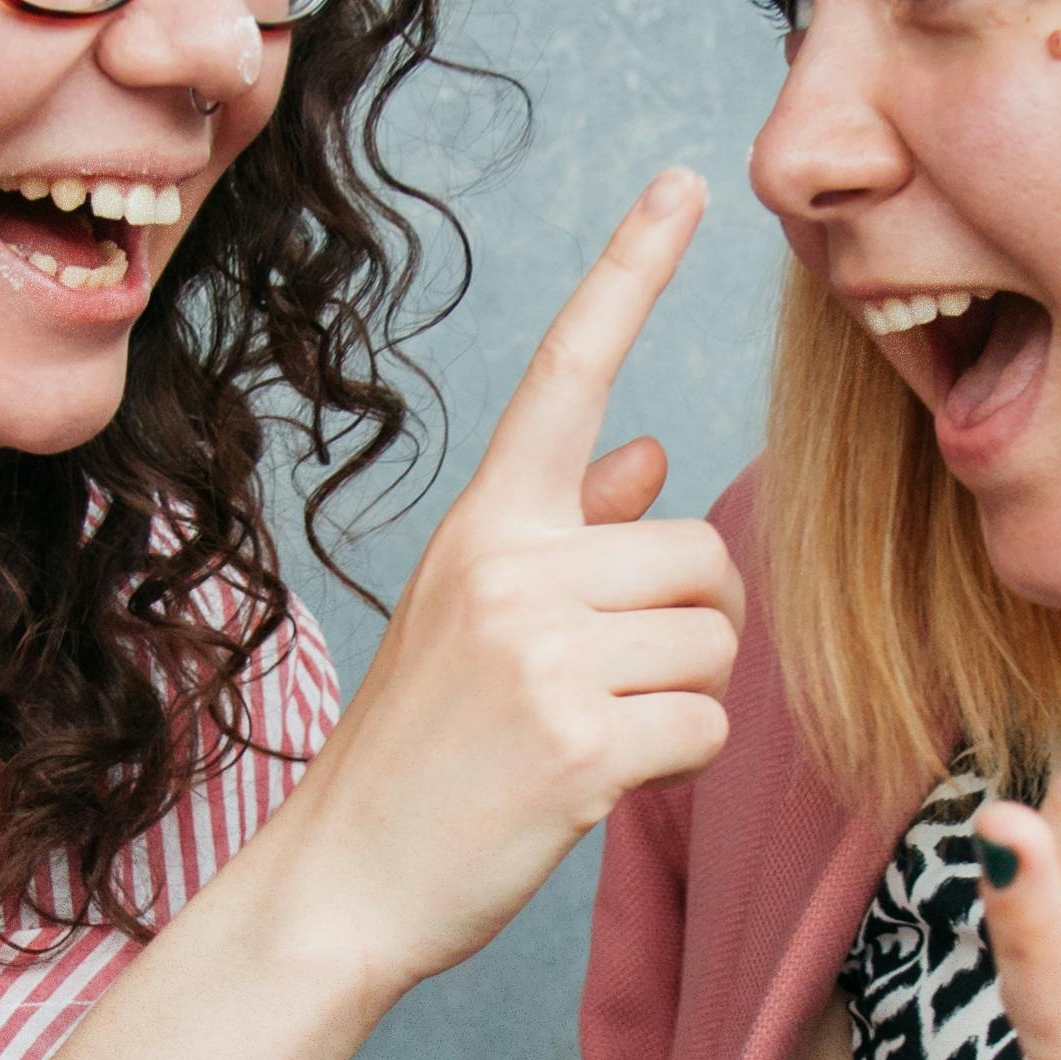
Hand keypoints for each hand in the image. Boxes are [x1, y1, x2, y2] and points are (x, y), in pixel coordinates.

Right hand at [258, 174, 743, 997]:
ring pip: (717, 643)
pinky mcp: (578, 746)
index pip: (568, 369)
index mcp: (486, 522)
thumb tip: (651, 450)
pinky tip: (599, 784)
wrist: (343, 879)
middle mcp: (510, 568)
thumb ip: (569, 529)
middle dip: (696, 623)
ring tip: (597, 731)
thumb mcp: (471, 616)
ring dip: (688, 697)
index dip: (631, 270)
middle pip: (704, 550)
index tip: (688, 180)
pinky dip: (678, 763)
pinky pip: (707, 726)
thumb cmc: (420, 749)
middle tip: (619, 681)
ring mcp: (541, 656)